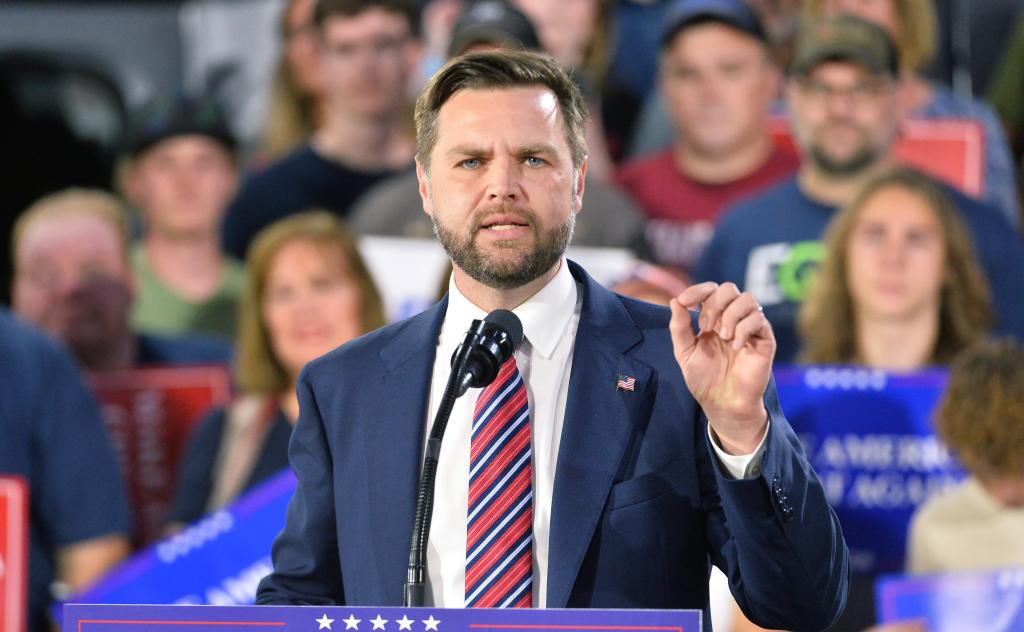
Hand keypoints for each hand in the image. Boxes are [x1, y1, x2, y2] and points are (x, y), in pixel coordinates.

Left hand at [669, 282, 774, 454]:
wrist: (722, 403)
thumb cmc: (704, 379)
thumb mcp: (684, 352)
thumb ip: (679, 327)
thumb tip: (674, 300)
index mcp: (713, 318)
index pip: (710, 290)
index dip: (698, 290)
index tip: (684, 301)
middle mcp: (732, 319)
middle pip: (729, 288)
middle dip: (713, 304)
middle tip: (706, 327)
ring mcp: (750, 328)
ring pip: (747, 299)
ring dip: (730, 314)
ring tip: (722, 337)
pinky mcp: (765, 339)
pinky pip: (759, 319)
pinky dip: (743, 328)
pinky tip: (735, 346)